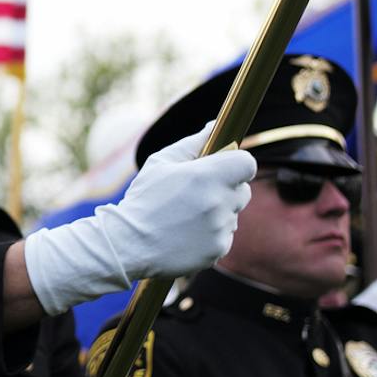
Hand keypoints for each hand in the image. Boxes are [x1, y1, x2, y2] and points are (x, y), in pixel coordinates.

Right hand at [21, 124, 253, 313]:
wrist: (129, 244)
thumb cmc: (144, 198)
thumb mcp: (161, 162)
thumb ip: (193, 143)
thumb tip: (214, 126)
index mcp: (208, 176)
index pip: (247, 164)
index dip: (236, 163)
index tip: (224, 167)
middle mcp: (219, 202)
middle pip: (243, 190)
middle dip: (227, 189)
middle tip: (199, 192)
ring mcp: (220, 228)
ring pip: (232, 214)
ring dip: (218, 212)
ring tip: (186, 216)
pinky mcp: (218, 250)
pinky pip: (225, 236)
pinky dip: (211, 234)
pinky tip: (187, 233)